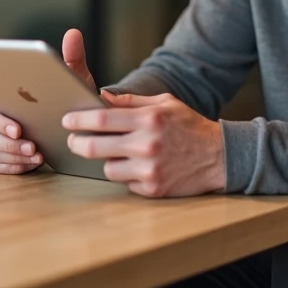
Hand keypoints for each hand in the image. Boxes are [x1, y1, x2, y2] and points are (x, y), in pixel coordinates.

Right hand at [0, 28, 94, 173]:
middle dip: (8, 142)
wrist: (73, 121)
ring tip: (37, 155)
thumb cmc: (67, 97)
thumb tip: (73, 33)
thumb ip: (72, 57)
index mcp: (1, 97)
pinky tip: (30, 166)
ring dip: (12, 155)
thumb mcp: (74, 78)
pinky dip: (10, 167)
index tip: (19, 127)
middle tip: (33, 146)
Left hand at [63, 91, 224, 197]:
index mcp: (149, 120)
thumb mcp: (165, 103)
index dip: (79, 120)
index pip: (102, 119)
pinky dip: (127, 176)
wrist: (220, 156)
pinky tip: (138, 167)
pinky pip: (125, 184)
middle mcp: (147, 145)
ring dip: (107, 161)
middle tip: (74, 141)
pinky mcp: (153, 190)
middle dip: (77, 144)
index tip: (67, 120)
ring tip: (116, 154)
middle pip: (95, 148)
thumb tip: (102, 97)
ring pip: (107, 169)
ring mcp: (149, 170)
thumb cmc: (189, 126)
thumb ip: (132, 102)